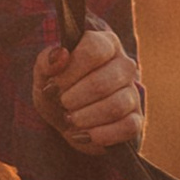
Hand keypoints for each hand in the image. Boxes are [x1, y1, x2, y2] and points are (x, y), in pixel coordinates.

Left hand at [34, 20, 143, 152]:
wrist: (65, 118)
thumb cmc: (57, 89)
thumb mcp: (44, 74)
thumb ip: (47, 61)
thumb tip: (60, 54)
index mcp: (105, 44)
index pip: (94, 48)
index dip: (71, 69)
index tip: (53, 85)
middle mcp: (124, 65)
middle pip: (104, 82)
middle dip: (75, 98)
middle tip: (62, 104)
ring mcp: (132, 92)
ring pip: (116, 106)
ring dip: (86, 117)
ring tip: (70, 120)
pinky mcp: (135, 119)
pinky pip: (128, 127)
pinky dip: (102, 134)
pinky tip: (84, 135)